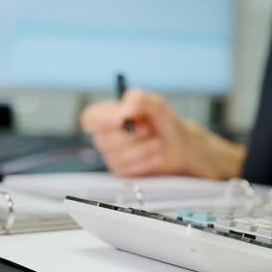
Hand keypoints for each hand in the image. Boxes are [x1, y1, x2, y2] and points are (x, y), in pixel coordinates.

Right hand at [81, 89, 245, 178]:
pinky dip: (146, 162)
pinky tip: (156, 156)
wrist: (181, 146)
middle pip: (103, 139)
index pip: (90, 118)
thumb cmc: (166, 123)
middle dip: (131, 136)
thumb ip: (140, 100)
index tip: (120, 119)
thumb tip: (124, 110)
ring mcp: (112, 155)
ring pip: (116, 156)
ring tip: (157, 143)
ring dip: (143, 149)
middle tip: (149, 129)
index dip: (101, 120)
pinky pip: (127, 170)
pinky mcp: (122, 171)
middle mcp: (106, 136)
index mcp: (109, 115)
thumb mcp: (157, 104)